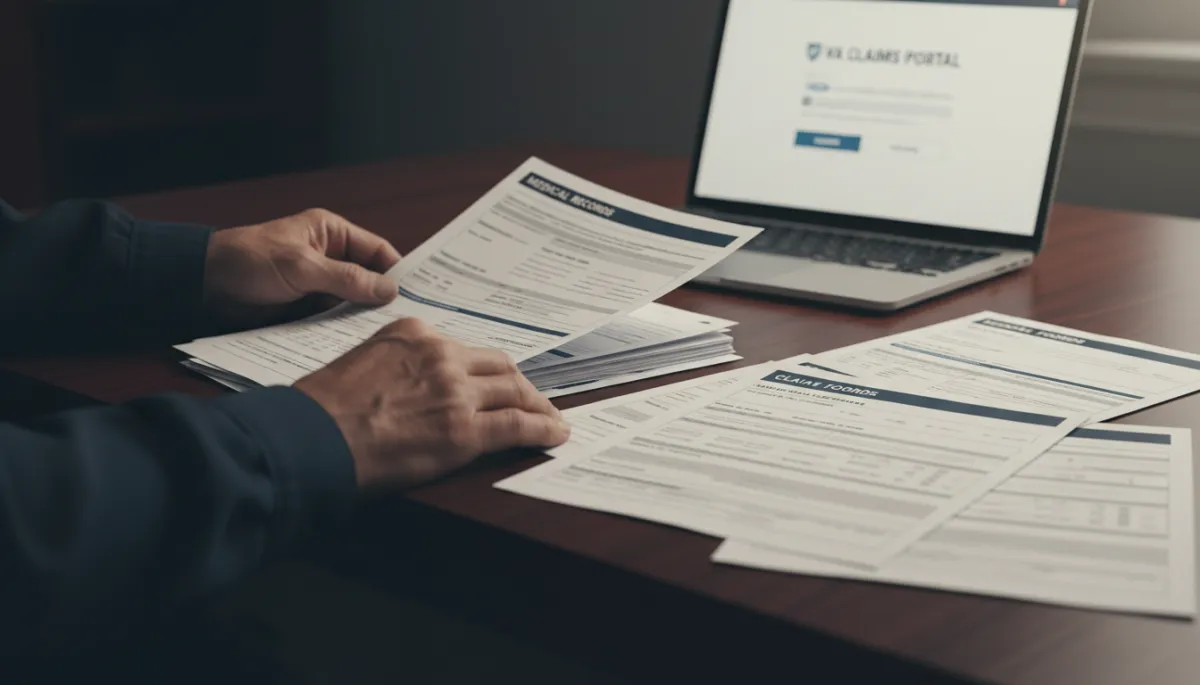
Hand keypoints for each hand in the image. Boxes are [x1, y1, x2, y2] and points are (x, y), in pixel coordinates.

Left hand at [204, 208, 401, 326]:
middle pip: (369, 279)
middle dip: (383, 299)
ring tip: (387, 337)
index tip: (421, 295)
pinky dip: (343, 330)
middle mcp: (329, 257)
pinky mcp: (305, 308)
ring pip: (352, 302)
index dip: (399, 272)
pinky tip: (358, 344)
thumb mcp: (303, 267)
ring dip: (362, 318)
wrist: (203, 286)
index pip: (378, 251)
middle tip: (409, 322)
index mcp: (331, 233)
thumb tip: (390, 290)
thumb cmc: (249, 261)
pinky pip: (333, 319)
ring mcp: (318, 284)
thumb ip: (348, 279)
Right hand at [294, 318, 570, 490]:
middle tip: (531, 399)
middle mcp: (440, 354)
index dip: (486, 369)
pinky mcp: (464, 428)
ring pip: (514, 392)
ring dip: (537, 406)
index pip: (466, 350)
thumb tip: (414, 388)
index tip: (494, 380)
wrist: (311, 436)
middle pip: (498, 367)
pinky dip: (542, 429)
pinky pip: (518, 424)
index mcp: (414, 334)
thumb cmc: (322, 409)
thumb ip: (397, 365)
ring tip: (550, 419)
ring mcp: (455, 390)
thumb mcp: (361, 363)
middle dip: (518, 385)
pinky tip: (555, 434)